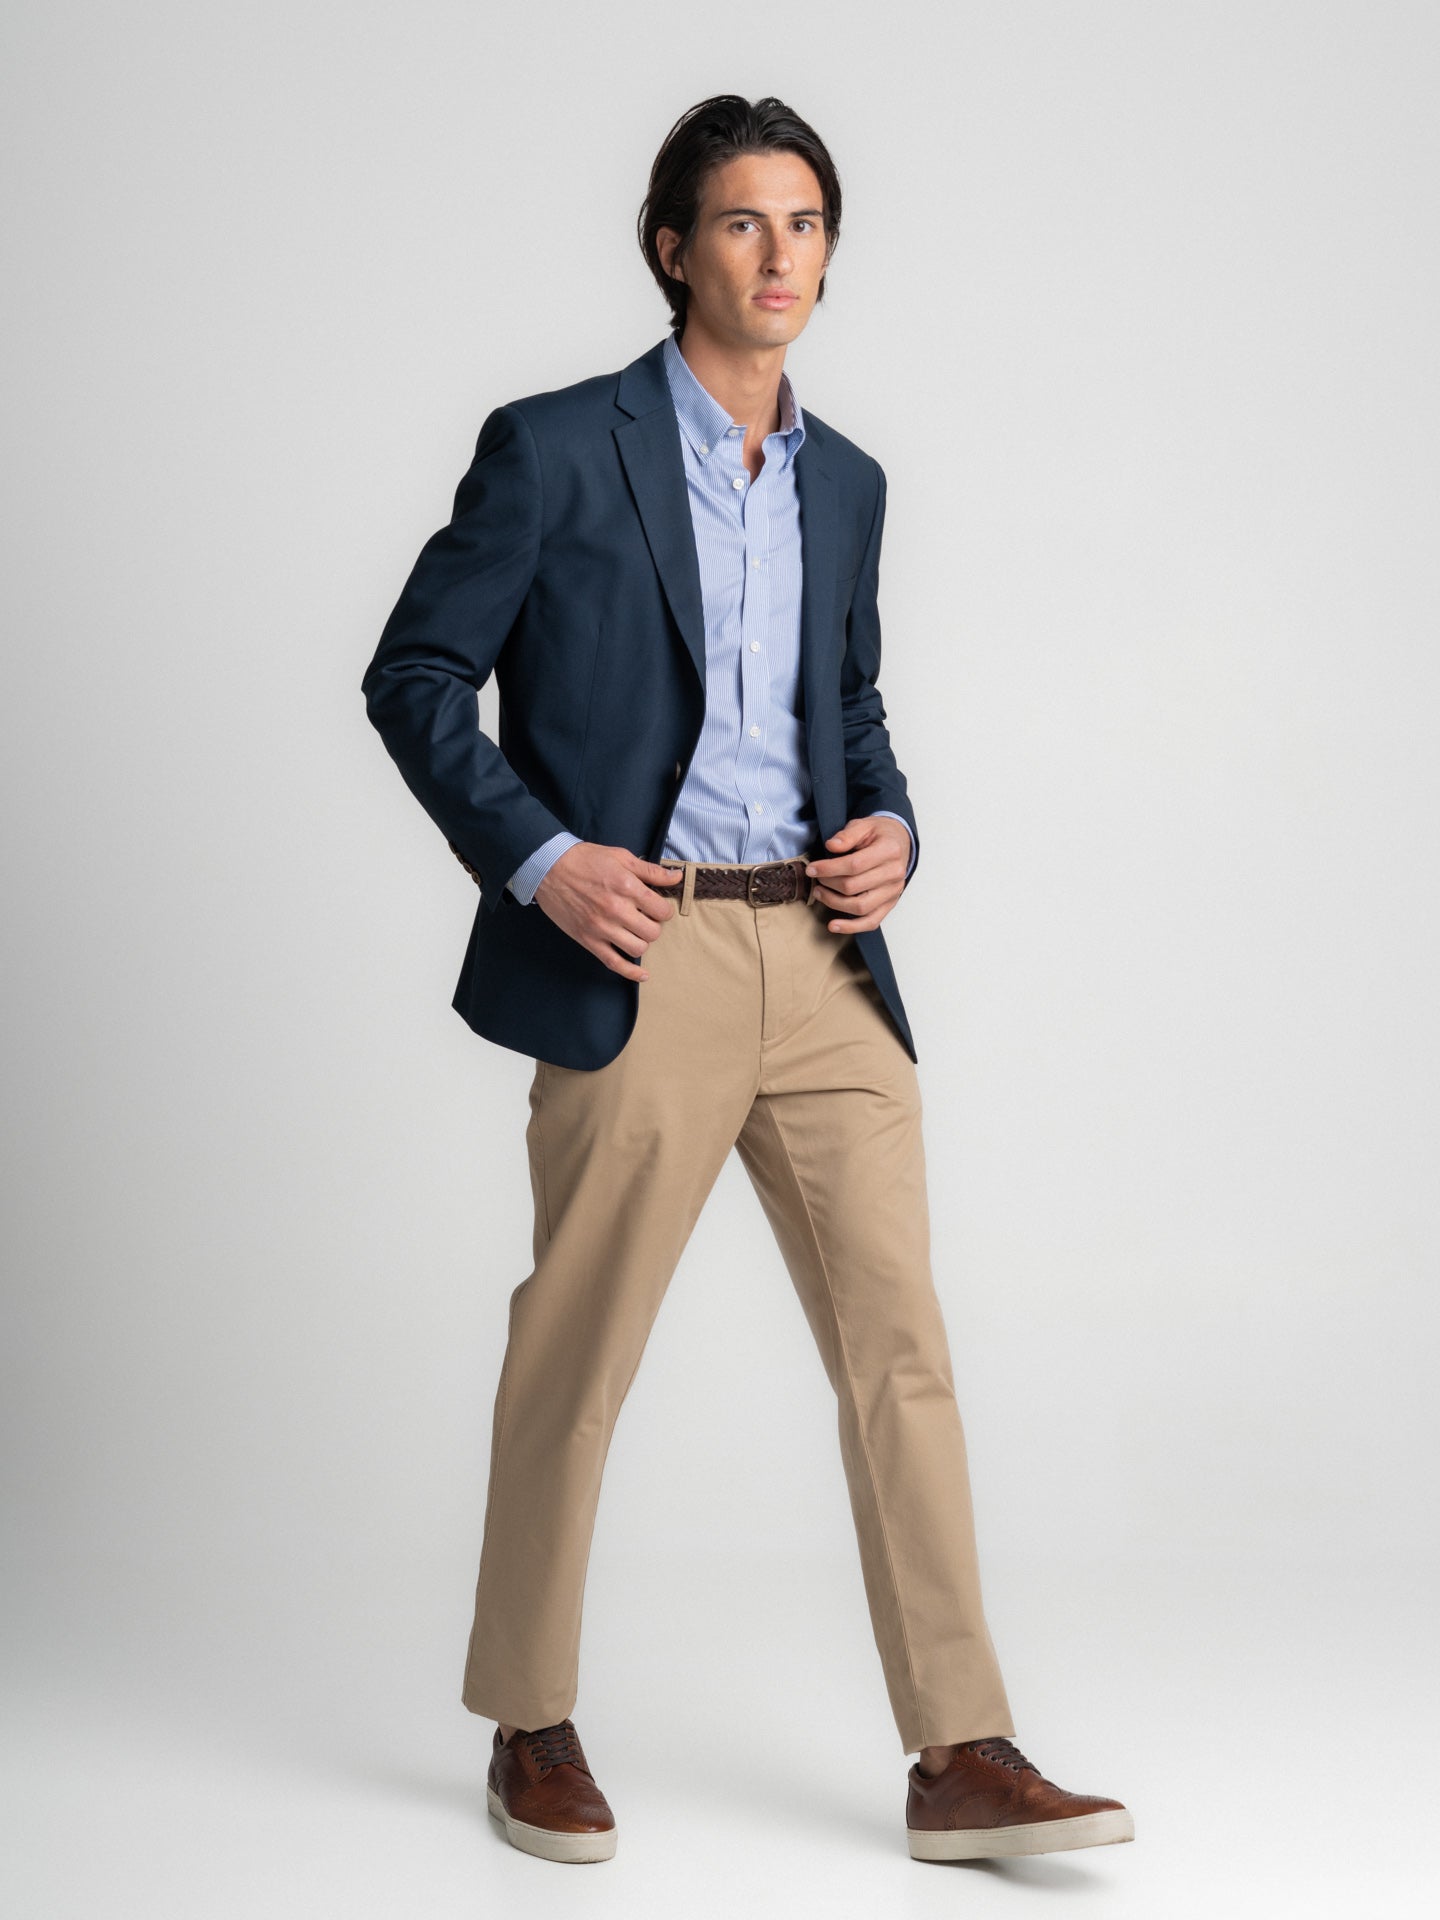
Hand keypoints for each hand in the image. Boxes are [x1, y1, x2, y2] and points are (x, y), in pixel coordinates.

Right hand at [534, 843, 681, 979]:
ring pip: (638, 949)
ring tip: (636, 932)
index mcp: (627, 887)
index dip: (663, 909)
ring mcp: (602, 928)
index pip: (662, 910)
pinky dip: (631, 972)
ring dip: (642, 942)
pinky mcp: (588, 940)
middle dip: (654, 925)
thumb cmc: (585, 860)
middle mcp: (616, 910)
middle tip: (646, 918)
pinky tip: (643, 975)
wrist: (549, 868)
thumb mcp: (621, 857)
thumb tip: (676, 877)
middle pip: (653, 932)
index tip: (656, 907)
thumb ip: (651, 871)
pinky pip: (614, 963)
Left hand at [804, 816, 909, 932]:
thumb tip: (831, 846)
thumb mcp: (864, 825)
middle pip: (854, 887)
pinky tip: (833, 925)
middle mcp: (895, 874)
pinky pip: (871, 922)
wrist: (900, 842)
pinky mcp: (889, 904)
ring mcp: (893, 892)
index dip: (829, 868)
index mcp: (889, 851)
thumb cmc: (879, 834)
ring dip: (834, 903)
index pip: (854, 865)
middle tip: (816, 878)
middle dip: (829, 884)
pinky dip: (851, 927)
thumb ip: (848, 835)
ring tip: (819, 893)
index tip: (812, 869)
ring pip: (860, 907)